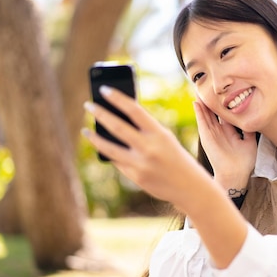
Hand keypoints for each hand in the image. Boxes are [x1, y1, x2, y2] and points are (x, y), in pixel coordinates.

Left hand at [83, 86, 213, 208]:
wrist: (190, 187)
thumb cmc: (177, 158)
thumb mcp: (166, 139)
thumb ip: (146, 130)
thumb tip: (118, 120)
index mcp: (159, 134)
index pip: (134, 110)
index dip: (117, 98)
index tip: (104, 89)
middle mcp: (149, 148)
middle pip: (117, 126)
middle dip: (100, 114)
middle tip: (88, 105)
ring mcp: (140, 164)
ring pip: (109, 148)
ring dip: (95, 137)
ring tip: (86, 130)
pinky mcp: (136, 177)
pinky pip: (117, 162)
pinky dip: (110, 154)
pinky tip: (104, 148)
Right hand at [193, 99, 256, 189]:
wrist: (235, 174)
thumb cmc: (243, 162)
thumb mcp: (250, 142)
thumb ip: (249, 131)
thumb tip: (253, 120)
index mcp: (229, 131)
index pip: (225, 114)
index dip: (224, 104)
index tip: (224, 93)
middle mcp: (219, 131)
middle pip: (213, 112)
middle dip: (211, 101)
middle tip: (208, 87)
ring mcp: (212, 133)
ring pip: (206, 114)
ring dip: (203, 103)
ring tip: (199, 90)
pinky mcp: (206, 137)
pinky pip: (202, 122)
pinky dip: (199, 112)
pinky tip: (196, 102)